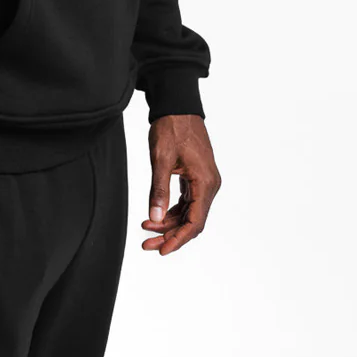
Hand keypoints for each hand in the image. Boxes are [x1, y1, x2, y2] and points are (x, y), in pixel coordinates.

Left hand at [142, 114, 219, 255]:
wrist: (177, 106)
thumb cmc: (170, 128)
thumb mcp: (160, 159)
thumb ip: (158, 189)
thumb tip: (154, 216)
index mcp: (205, 182)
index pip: (195, 222)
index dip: (178, 239)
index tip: (161, 250)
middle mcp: (209, 184)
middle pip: (192, 221)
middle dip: (170, 234)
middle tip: (147, 244)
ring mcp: (204, 181)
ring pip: (189, 212)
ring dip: (169, 223)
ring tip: (146, 229)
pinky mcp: (197, 176)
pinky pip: (187, 201)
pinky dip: (172, 210)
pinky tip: (155, 215)